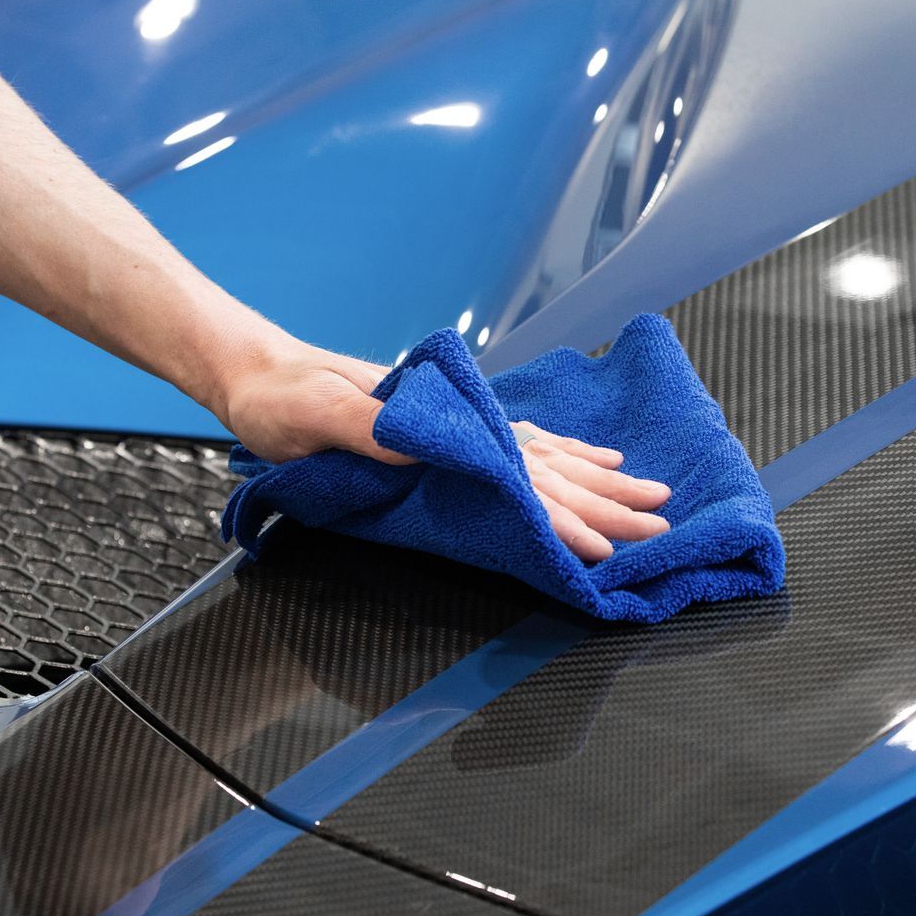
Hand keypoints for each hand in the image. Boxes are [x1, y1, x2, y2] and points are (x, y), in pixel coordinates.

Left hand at [210, 333, 671, 561]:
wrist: (256, 369)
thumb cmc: (280, 398)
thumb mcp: (315, 413)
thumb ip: (371, 429)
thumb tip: (429, 448)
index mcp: (440, 424)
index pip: (516, 478)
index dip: (563, 515)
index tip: (605, 546)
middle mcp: (460, 422)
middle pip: (547, 469)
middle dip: (605, 502)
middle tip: (659, 525)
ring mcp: (457, 424)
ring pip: (544, 457)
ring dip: (597, 480)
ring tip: (648, 496)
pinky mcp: (445, 428)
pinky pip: (519, 444)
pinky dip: (562, 454)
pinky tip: (590, 457)